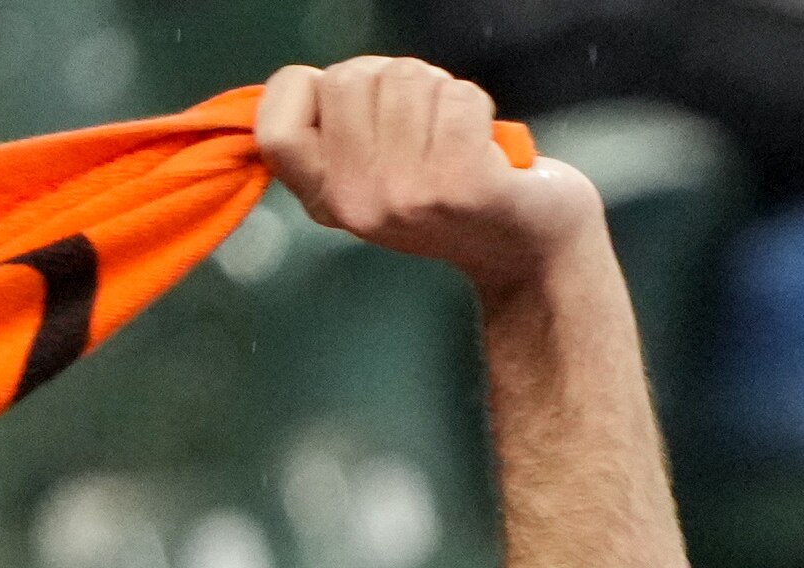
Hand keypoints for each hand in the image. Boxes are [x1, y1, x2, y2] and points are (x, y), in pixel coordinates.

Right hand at [255, 57, 598, 296]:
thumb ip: (334, 133)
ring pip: (405, 77)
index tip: (357, 109)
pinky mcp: (462, 186)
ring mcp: (406, 197)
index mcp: (324, 199)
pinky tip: (484, 149)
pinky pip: (458, 96)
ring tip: (456, 138)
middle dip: (391, 81)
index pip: (274, 124)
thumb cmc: (452, 192)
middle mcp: (356, 204)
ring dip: (439, 91)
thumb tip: (306, 83)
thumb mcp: (373, 176)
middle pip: (347, 78)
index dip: (311, 89)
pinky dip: (479, 105)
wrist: (529, 253)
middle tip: (424, 127)